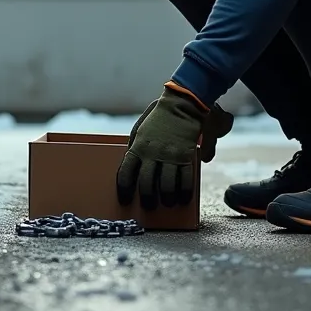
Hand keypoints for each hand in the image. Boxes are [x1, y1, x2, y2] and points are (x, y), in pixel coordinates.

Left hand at [116, 84, 219, 208]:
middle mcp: (153, 154)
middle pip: (147, 184)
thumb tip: (135, 167)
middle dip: (147, 199)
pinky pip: (185, 179)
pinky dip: (184, 192)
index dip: (124, 189)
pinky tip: (183, 199)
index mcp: (138, 146)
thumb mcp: (140, 129)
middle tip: (149, 206)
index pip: (126, 172)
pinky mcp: (186, 156)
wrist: (182, 104)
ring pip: (167, 186)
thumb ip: (136, 148)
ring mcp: (170, 156)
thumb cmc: (158, 117)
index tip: (124, 200)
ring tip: (167, 204)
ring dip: (167, 199)